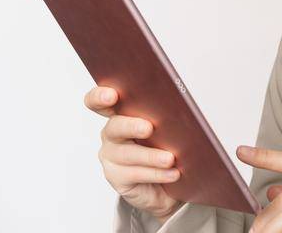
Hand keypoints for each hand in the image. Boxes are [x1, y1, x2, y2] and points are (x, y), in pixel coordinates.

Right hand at [85, 86, 182, 220]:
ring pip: (127, 153)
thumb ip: (167, 116)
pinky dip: (156, 173)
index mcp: (122, 113)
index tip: (112, 95)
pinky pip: (134, 174)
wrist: (169, 184)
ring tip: (169, 159)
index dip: (100, 96)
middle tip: (149, 128)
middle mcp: (112, 133)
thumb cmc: (168, 147)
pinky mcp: (116, 177)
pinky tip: (172, 173)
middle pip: (114, 126)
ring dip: (150, 156)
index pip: (101, 101)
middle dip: (131, 126)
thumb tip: (181, 111)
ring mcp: (111, 156)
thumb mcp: (169, 128)